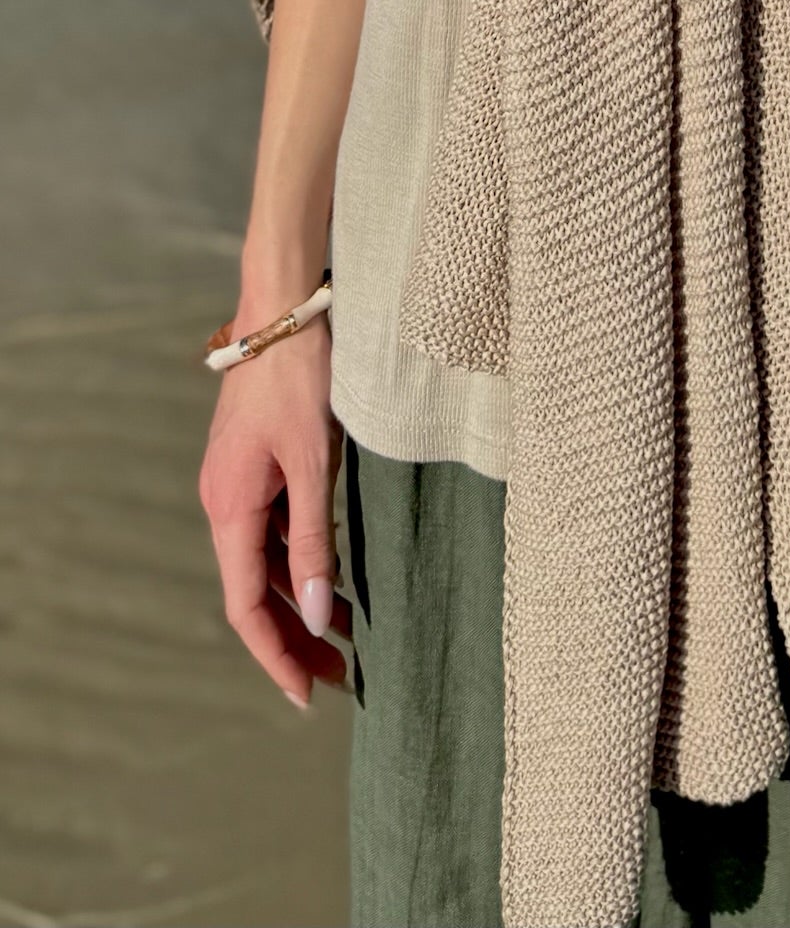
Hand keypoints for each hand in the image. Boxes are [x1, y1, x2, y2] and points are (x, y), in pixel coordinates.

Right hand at [198, 300, 348, 707]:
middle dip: (293, 638)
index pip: (245, 607)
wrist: (285, 311)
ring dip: (299, 601)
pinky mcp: (257, 464)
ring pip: (266, 562)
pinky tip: (332, 576)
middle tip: (340, 677)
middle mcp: (225, 502)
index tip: (308, 695)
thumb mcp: (313, 463)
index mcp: (230, 509)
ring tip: (347, 637)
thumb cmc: (301, 380)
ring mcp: (239, 483)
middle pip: (254, 591)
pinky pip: (274, 530)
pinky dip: (300, 561)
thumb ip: (312, 541)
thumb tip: (313, 615)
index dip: (275, 655)